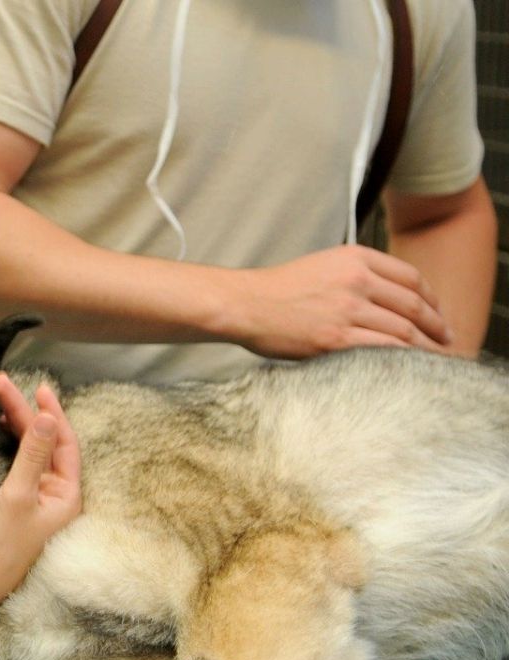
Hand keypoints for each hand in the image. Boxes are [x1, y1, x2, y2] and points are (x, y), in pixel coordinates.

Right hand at [0, 373, 81, 619]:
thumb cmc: (0, 545)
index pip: (65, 443)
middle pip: (45, 443)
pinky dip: (10, 442)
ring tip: (0, 398)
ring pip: (31, 450)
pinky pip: (19, 463)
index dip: (52, 413)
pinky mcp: (16, 503)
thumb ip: (32, 454)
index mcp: (67, 496)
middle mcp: (55, 496)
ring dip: (17, 424)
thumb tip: (47, 417)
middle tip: (3, 383)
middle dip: (25, 412)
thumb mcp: (17, 495)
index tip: (37, 388)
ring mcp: (35, 499)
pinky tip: (0, 427)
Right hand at [227, 245, 452, 357]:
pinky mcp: (337, 338)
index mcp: (355, 258)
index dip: (432, 298)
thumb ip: (355, 274)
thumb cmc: (277, 290)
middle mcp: (357, 280)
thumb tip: (386, 298)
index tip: (438, 313)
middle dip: (437, 325)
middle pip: (414, 305)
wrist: (245, 304)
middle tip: (448, 339)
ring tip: (436, 358)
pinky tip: (412, 366)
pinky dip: (405, 359)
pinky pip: (385, 349)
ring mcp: (348, 310)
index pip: (410, 277)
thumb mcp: (322, 265)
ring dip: (426, 346)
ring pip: (404, 330)